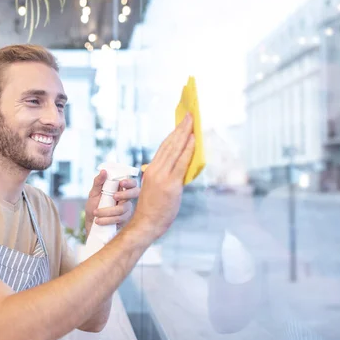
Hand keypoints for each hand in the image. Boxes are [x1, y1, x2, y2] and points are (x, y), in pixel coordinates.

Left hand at [85, 171, 139, 236]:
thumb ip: (98, 182)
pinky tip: (98, 220)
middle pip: (135, 193)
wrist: (90, 223)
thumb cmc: (94, 206)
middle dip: (126, 194)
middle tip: (114, 196)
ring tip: (96, 213)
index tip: (121, 182)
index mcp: (120, 189)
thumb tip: (103, 171)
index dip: (130, 182)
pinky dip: (107, 219)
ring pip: (123, 208)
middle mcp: (126, 198)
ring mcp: (126, 209)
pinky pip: (119, 219)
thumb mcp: (93, 193)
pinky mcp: (124, 220)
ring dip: (107, 211)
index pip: (132, 183)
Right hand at [131, 113, 194, 240]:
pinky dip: (187, 150)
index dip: (173, 134)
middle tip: (189, 115)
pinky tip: (193, 140)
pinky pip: (181, 163)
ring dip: (185, 134)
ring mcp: (162, 176)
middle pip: (169, 144)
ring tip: (192, 122)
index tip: (181, 123)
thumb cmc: (152, 209)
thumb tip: (179, 167)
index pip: (164, 147)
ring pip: (175, 150)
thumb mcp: (155, 188)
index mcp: (151, 170)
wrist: (146, 223)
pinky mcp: (170, 184)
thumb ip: (165, 176)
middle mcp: (155, 170)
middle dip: (180, 128)